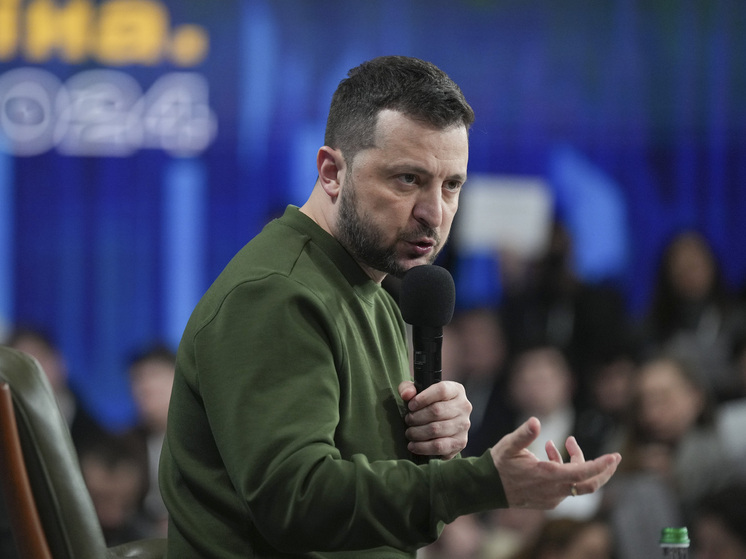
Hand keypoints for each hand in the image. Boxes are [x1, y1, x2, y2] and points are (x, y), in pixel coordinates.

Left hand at [398, 380, 471, 459]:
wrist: (440, 422)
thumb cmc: (427, 404)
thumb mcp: (416, 391)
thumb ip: (407, 388)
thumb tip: (406, 395)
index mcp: (456, 390)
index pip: (441, 391)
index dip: (423, 398)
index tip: (410, 406)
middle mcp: (464, 407)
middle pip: (437, 411)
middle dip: (416, 417)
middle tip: (407, 420)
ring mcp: (464, 425)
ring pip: (436, 429)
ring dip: (417, 433)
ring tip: (409, 432)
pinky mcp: (460, 442)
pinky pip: (439, 446)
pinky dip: (423, 447)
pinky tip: (413, 446)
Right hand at [491, 417, 620, 508]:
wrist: (488, 488)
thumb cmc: (499, 464)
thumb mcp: (509, 445)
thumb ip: (524, 434)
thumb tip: (536, 421)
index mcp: (547, 476)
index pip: (582, 473)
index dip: (600, 465)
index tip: (614, 457)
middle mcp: (553, 490)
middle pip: (589, 485)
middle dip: (604, 470)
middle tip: (614, 457)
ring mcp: (552, 498)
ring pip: (577, 483)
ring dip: (577, 462)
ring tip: (565, 441)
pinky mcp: (549, 499)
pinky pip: (566, 485)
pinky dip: (566, 469)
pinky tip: (551, 453)